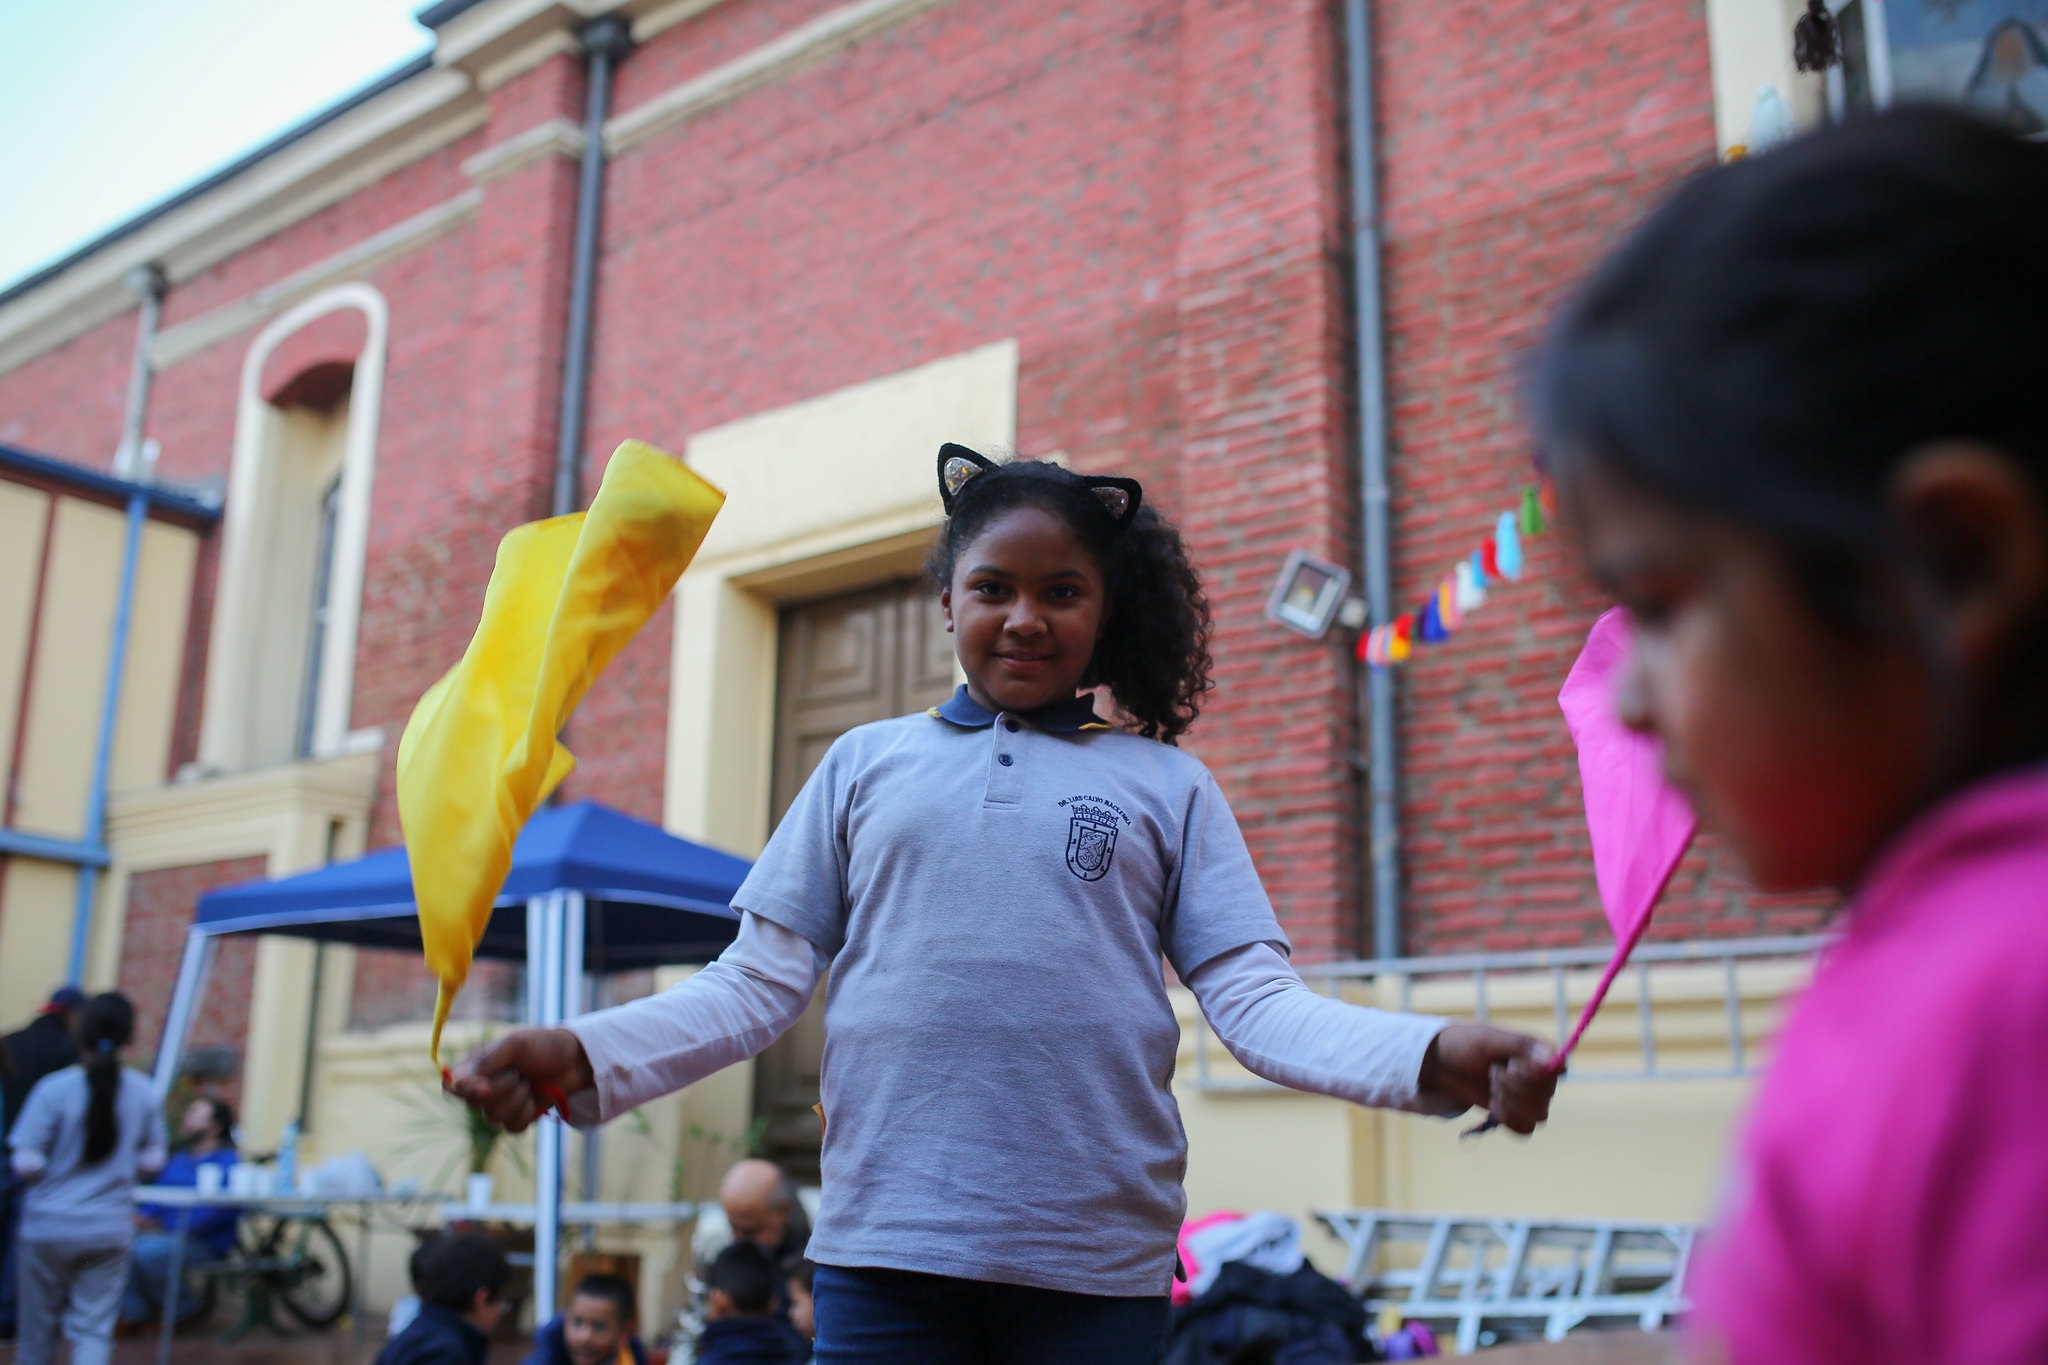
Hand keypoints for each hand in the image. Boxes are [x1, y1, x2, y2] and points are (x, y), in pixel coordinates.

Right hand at [445, 1028, 593, 1132]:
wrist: (574, 1061)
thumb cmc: (542, 1046)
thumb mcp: (514, 1045)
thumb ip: (485, 1063)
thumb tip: (456, 1084)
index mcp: (475, 1067)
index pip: (451, 1087)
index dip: (463, 1091)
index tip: (484, 1087)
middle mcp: (482, 1089)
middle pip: (475, 1104)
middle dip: (503, 1087)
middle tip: (520, 1072)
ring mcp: (499, 1106)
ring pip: (494, 1117)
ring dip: (518, 1098)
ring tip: (530, 1082)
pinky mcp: (516, 1119)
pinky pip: (512, 1127)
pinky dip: (527, 1112)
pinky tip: (535, 1097)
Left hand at [1418, 1023, 1559, 1134]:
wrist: (1443, 1065)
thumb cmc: (1466, 1044)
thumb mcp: (1488, 1039)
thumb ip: (1521, 1045)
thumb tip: (1553, 1060)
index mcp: (1539, 1051)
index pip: (1558, 1070)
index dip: (1536, 1075)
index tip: (1511, 1067)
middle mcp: (1542, 1075)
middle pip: (1546, 1096)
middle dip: (1512, 1087)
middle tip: (1492, 1072)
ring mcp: (1532, 1097)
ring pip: (1538, 1115)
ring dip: (1509, 1104)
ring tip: (1492, 1088)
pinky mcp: (1518, 1114)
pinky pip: (1525, 1129)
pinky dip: (1507, 1119)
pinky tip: (1493, 1105)